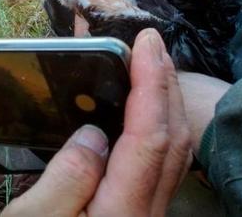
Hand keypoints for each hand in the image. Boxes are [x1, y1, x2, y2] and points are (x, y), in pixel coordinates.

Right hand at [2, 29, 191, 216]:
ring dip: (167, 102)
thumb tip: (95, 134)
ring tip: (150, 66)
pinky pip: (160, 163)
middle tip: (151, 43)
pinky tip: (141, 111)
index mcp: (120, 215)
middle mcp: (144, 216)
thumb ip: (67, 179)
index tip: (145, 42)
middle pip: (173, 140)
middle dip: (167, 84)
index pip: (151, 137)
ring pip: (174, 152)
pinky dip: (157, 125)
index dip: (152, 83)